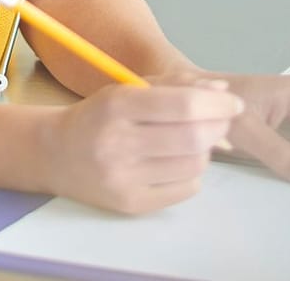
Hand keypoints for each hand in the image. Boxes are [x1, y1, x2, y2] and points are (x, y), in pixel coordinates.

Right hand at [40, 81, 242, 214]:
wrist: (55, 154)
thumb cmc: (99, 116)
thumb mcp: (129, 89)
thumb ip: (177, 85)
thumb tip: (223, 92)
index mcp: (117, 105)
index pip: (183, 105)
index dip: (217, 104)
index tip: (234, 103)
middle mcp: (117, 144)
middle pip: (192, 138)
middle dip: (218, 127)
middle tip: (221, 121)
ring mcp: (123, 179)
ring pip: (193, 165)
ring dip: (205, 150)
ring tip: (194, 141)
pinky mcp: (130, 205)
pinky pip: (184, 190)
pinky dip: (193, 173)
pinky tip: (178, 162)